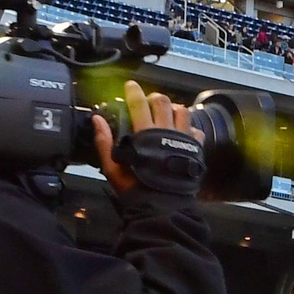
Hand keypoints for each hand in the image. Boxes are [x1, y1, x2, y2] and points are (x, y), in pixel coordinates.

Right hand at [92, 80, 201, 194]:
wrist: (163, 207)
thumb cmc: (136, 189)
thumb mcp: (113, 168)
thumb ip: (104, 142)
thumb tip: (97, 120)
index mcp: (145, 134)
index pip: (138, 103)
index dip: (133, 91)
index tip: (131, 86)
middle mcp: (166, 132)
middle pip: (163, 102)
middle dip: (154, 98)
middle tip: (149, 102)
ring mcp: (182, 139)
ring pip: (183, 112)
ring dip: (174, 108)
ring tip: (168, 114)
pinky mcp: (195, 150)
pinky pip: (196, 131)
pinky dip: (190, 127)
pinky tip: (184, 132)